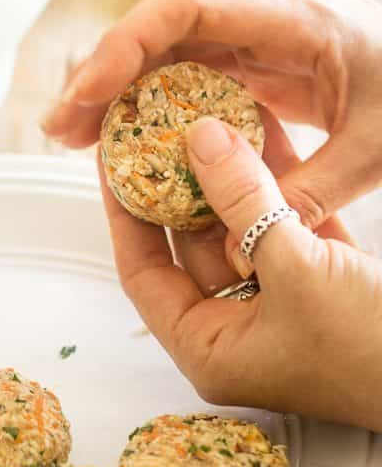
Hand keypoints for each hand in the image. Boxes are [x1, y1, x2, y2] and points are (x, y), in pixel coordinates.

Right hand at [43, 0, 381, 228]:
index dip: (128, 41)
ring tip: (75, 138)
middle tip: (60, 128)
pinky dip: (152, 104)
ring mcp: (255, 40)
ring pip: (166, 52)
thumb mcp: (376, 149)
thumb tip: (244, 242)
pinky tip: (128, 139)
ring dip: (118, 91)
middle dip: (103, 73)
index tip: (88, 91)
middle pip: (161, 28)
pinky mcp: (254, 65)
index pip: (189, 5)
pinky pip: (188, 76)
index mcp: (295, 19)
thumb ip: (311, 193)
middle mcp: (263, 19)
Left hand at [98, 113, 381, 431]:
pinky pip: (286, 223)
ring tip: (208, 113)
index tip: (111, 161)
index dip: (125, 214)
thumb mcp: (296, 272)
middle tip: (160, 126)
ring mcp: (280, 301)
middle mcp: (238, 326)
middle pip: (192, 241)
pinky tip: (265, 131)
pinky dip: (280, 182)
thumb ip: (244, 202)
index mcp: (211, 346)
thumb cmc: (372, 352)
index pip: (145, 271)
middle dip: (180, 182)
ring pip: (241, 225)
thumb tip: (199, 139)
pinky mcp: (322, 278)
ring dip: (231, 173)